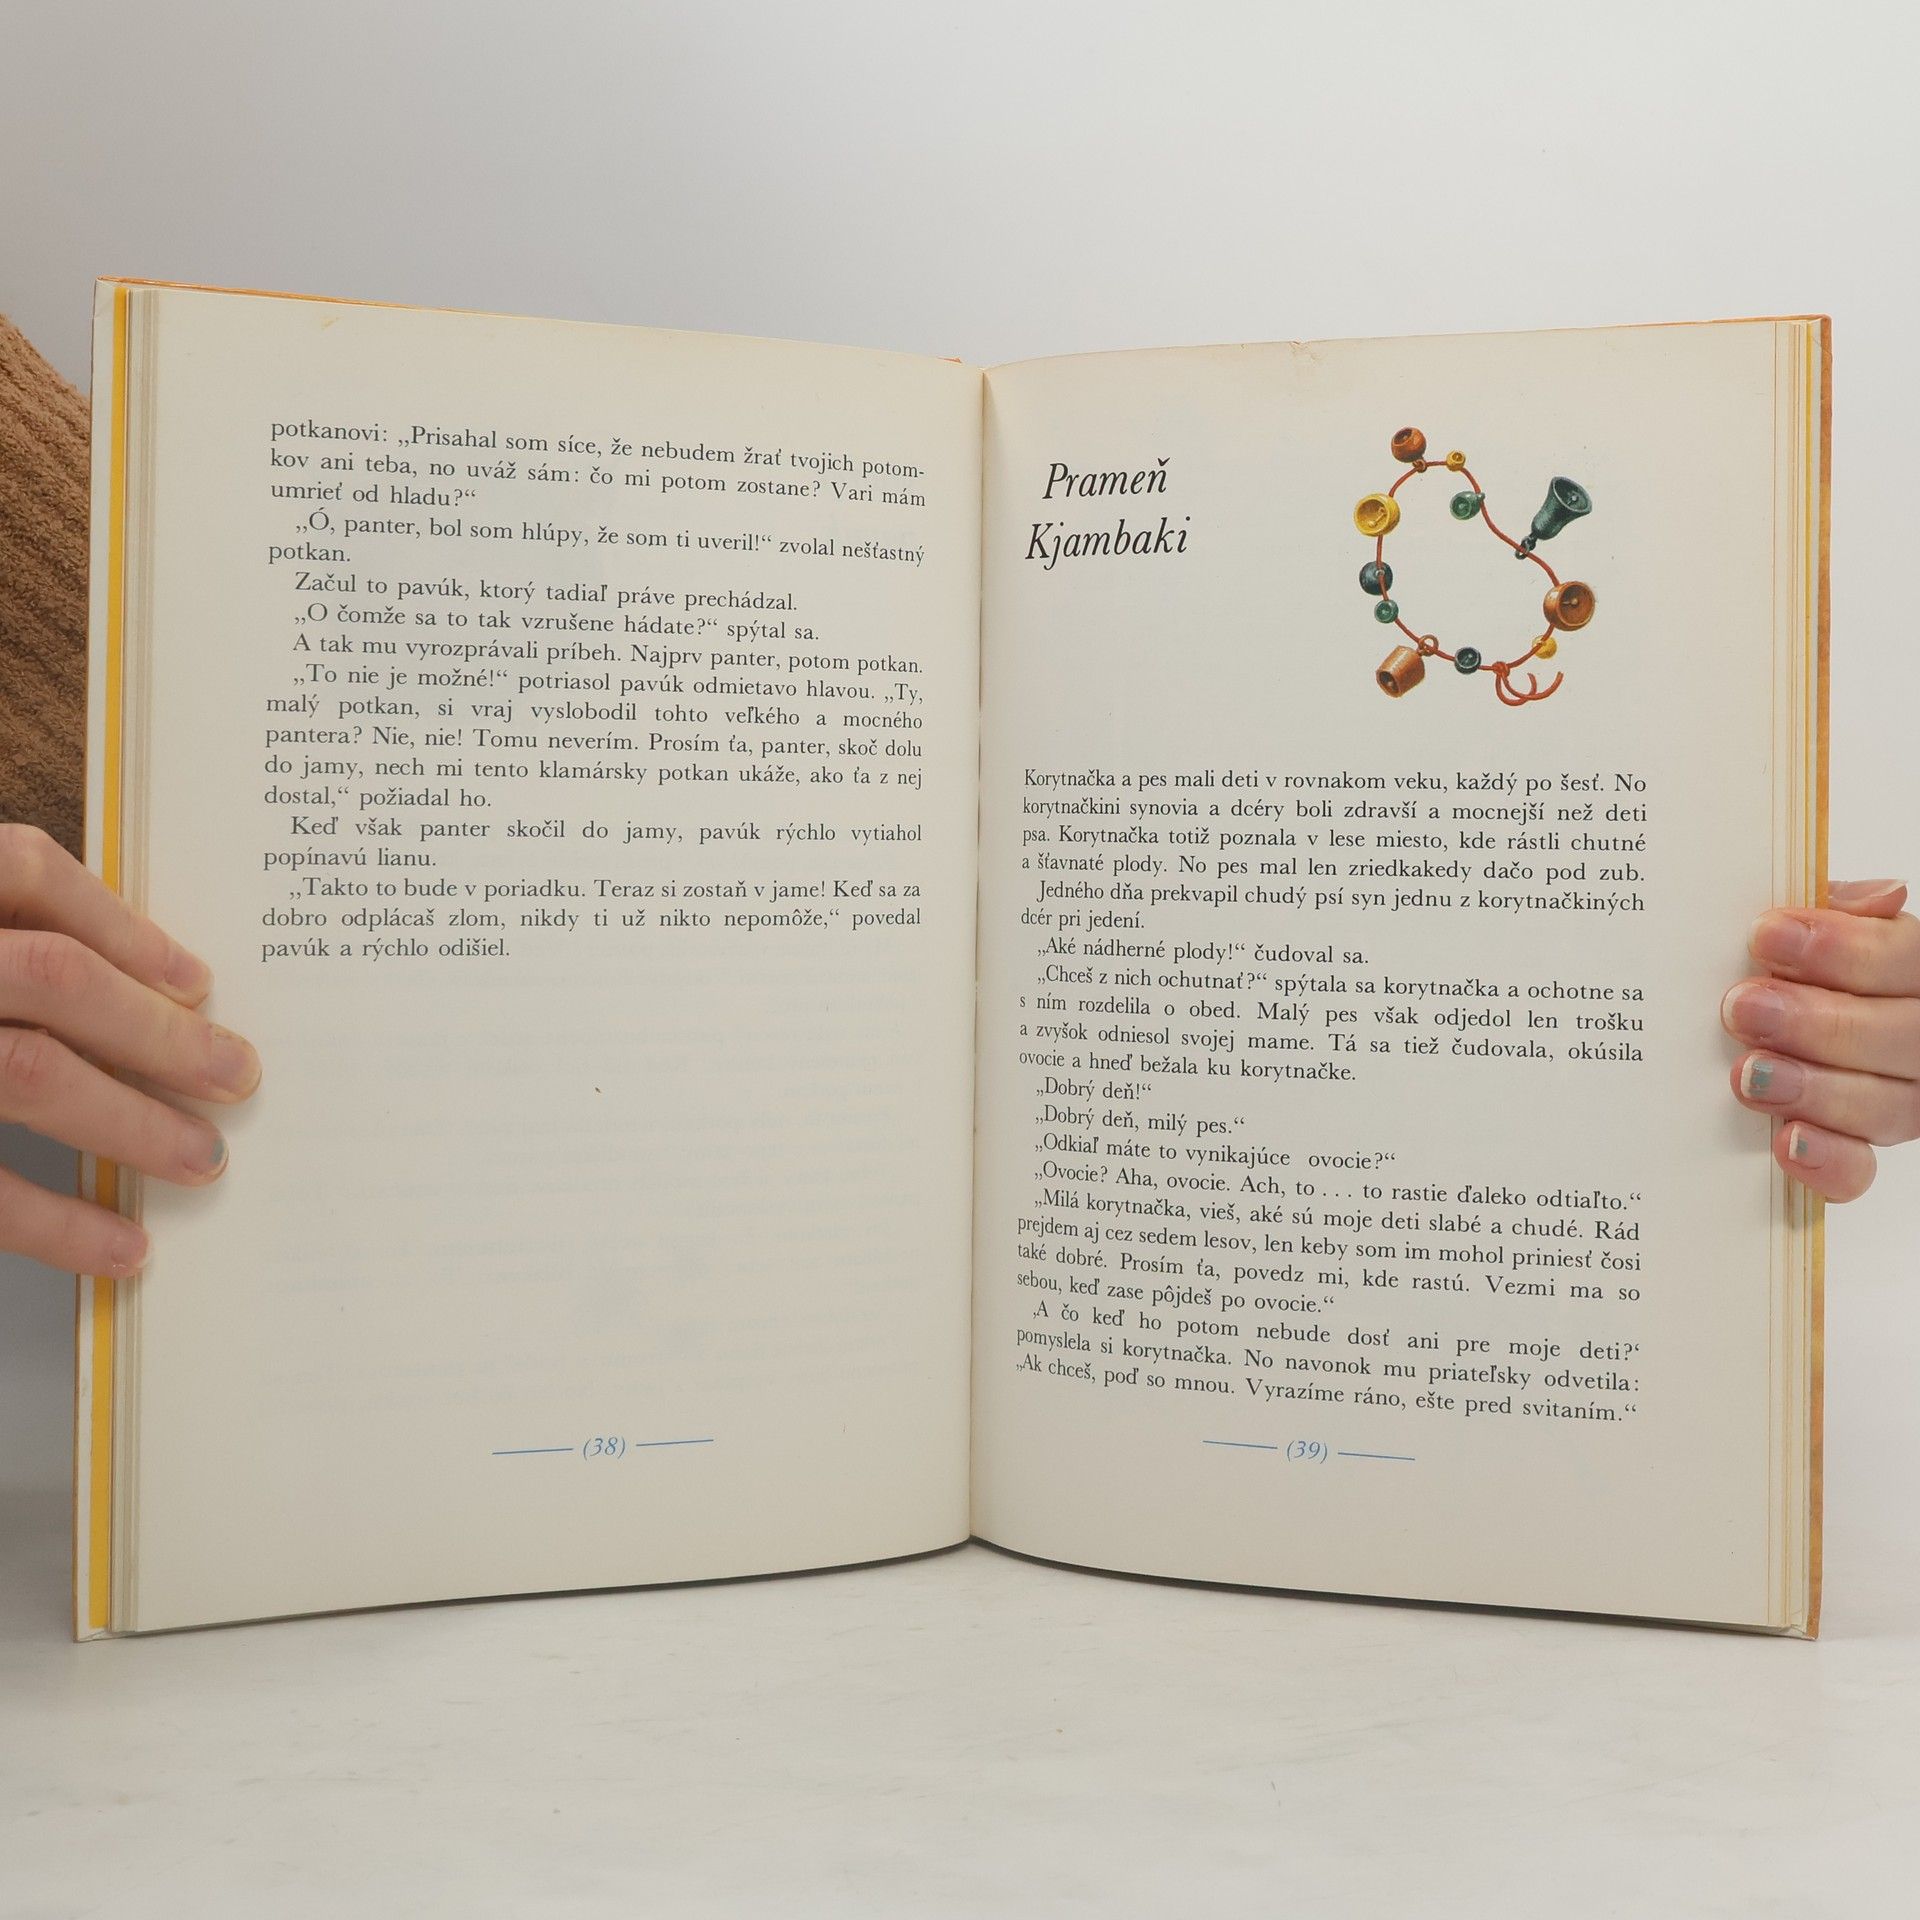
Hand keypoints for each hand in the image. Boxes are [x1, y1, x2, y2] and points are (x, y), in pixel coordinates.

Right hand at [0, 823, 259, 1276]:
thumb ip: (7, 937)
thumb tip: (152, 987)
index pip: (20, 870)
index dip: (120, 924)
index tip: (199, 979)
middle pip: (50, 978)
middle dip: (159, 1031)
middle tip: (241, 1077)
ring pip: (27, 1075)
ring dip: (131, 1121)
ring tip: (205, 1160)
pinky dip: (58, 1225)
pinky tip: (123, 1248)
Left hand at [1724, 878, 1917, 1200]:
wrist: (1764, 1014)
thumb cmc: (1793, 965)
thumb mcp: (1816, 927)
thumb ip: (1841, 915)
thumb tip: (1879, 899)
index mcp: (1915, 973)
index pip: (1908, 959)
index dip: (1847, 950)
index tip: (1767, 935)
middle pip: (1904, 1037)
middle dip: (1820, 1021)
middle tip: (1744, 1008)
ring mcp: (1901, 1100)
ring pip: (1887, 1106)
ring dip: (1815, 1089)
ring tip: (1749, 1072)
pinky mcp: (1859, 1153)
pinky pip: (1859, 1173)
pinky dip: (1827, 1159)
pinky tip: (1787, 1141)